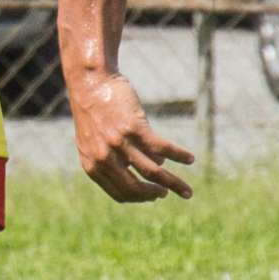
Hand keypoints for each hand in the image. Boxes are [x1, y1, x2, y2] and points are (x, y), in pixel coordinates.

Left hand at [69, 70, 194, 201]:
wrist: (88, 81)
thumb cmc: (93, 110)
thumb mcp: (95, 139)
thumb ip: (114, 158)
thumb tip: (155, 163)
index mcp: (93, 166)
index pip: (121, 193)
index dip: (140, 197)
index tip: (154, 195)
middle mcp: (105, 158)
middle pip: (137, 188)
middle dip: (157, 194)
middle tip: (171, 195)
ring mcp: (119, 144)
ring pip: (153, 171)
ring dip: (173, 183)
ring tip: (187, 191)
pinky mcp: (134, 128)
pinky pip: (162, 148)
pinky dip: (178, 155)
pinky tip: (189, 159)